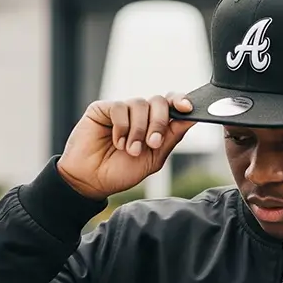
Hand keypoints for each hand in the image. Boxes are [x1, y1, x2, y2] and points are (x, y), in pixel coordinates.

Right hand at [56, 93, 197, 199]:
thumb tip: (190, 119)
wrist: (92, 181)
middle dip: (159, 123)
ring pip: (140, 105)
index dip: (180, 101)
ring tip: (130, 150)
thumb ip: (171, 137)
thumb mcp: (153, 158)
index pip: (170, 104)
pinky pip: (120, 108)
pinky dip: (122, 127)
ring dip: (138, 130)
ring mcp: (121, 110)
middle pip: (158, 102)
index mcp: (153, 125)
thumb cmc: (120, 172)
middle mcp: (139, 115)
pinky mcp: (102, 108)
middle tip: (152, 143)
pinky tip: (116, 141)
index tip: (187, 108)